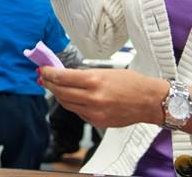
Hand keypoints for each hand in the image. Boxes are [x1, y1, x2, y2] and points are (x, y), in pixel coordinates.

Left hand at [39, 67, 166, 127]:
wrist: (149, 101)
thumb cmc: (131, 82)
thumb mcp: (105, 72)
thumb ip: (84, 75)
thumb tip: (64, 75)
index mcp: (94, 81)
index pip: (62, 77)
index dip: (49, 73)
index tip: (43, 70)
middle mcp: (92, 98)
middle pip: (61, 92)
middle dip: (49, 84)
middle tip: (43, 78)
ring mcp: (94, 112)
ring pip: (66, 104)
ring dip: (58, 95)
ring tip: (53, 87)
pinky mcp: (98, 122)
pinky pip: (78, 113)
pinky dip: (72, 105)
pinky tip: (72, 98)